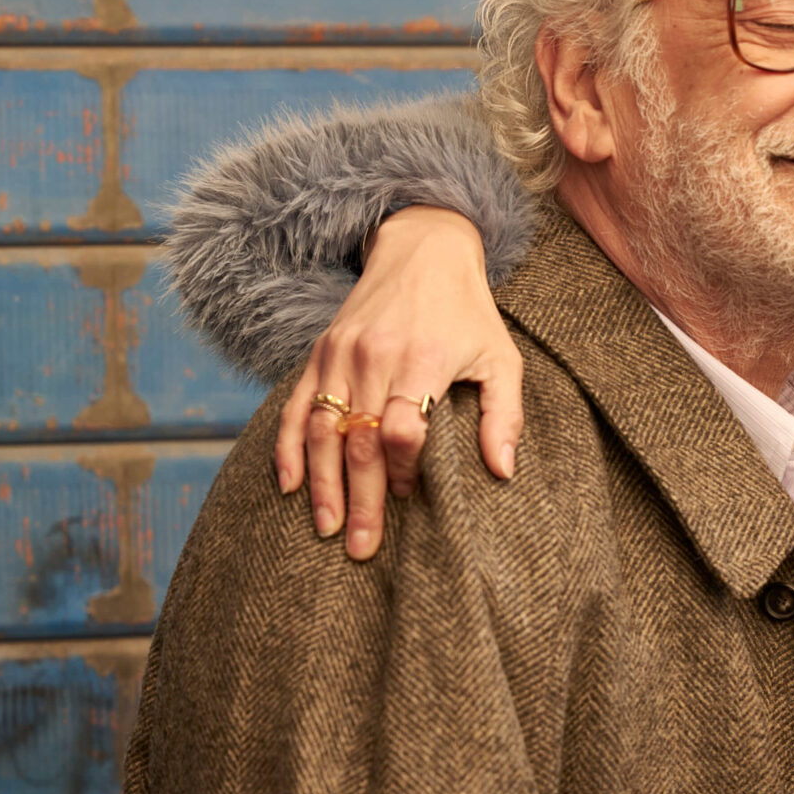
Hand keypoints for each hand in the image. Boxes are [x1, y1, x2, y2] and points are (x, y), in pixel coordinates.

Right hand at [277, 205, 523, 560]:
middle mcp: (376, 358)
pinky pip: (297, 406)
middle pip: (360, 440)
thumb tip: (502, 472)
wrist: (422, 245)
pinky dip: (289, 447)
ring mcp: (341, 355)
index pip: (404, 430)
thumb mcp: (501, 357)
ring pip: (323, 430)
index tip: (411, 499)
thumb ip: (504, 415)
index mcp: (424, 360)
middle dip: (360, 500)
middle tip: (361, 548)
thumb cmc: (469, 312)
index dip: (404, 471)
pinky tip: (289, 484)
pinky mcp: (320, 352)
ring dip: (322, 484)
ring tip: (327, 528)